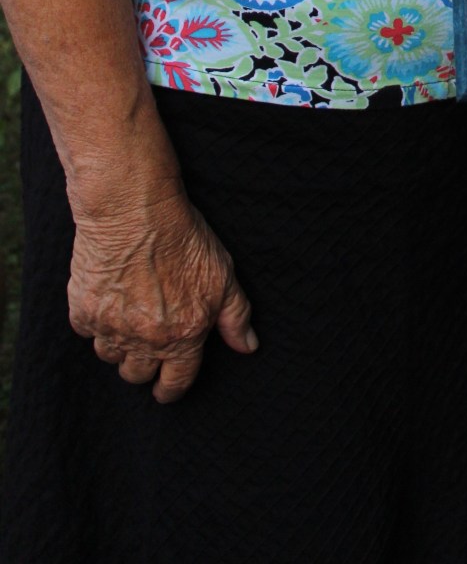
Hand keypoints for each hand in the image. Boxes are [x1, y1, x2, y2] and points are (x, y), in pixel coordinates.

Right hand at [68, 190, 257, 401]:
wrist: (134, 210)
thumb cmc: (183, 238)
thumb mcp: (222, 274)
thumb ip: (235, 316)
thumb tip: (248, 346)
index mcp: (182, 336)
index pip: (176, 383)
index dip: (171, 390)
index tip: (165, 390)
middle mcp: (144, 340)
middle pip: (137, 375)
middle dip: (145, 366)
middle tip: (149, 345)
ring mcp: (110, 328)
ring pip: (110, 357)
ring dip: (120, 346)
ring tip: (130, 319)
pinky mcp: (83, 312)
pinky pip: (87, 332)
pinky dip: (96, 322)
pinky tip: (110, 300)